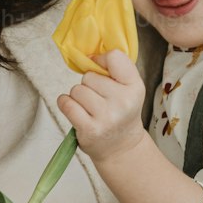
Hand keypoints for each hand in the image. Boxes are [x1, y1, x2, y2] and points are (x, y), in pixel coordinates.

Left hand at [57, 48, 147, 164]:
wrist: (121, 147)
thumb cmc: (121, 111)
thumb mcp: (129, 87)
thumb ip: (116, 68)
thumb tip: (89, 55)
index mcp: (135, 87)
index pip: (114, 57)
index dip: (101, 60)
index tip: (100, 69)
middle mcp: (123, 101)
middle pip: (89, 76)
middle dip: (90, 85)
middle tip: (100, 100)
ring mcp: (106, 116)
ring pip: (76, 90)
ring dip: (78, 97)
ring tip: (91, 109)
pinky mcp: (89, 129)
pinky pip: (66, 103)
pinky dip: (66, 104)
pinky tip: (77, 112)